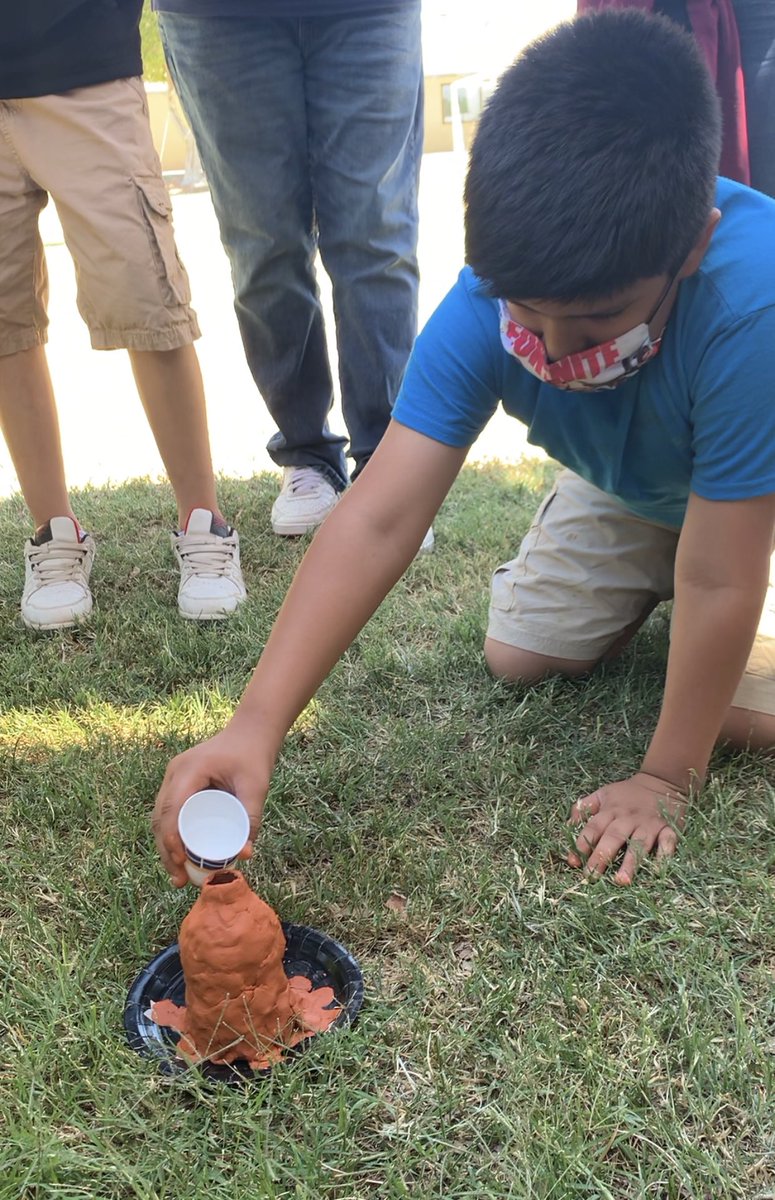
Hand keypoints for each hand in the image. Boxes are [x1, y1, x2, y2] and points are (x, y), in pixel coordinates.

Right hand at [152, 726, 271, 886]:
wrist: (250, 733)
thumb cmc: (253, 757)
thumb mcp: (256, 786)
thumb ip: (251, 817)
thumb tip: (245, 854)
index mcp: (190, 769)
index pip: (172, 806)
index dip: (171, 836)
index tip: (180, 860)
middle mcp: (175, 773)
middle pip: (161, 816)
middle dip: (166, 850)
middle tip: (179, 879)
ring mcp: (174, 778)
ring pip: (160, 817)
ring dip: (165, 847)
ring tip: (179, 876)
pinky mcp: (178, 784)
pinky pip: (168, 813)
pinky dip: (170, 836)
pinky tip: (178, 857)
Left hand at [566, 772, 687, 884]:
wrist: (661, 781)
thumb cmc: (628, 793)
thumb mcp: (603, 794)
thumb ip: (584, 808)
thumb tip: (567, 827)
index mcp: (611, 810)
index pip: (593, 828)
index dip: (582, 844)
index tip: (573, 862)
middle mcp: (629, 818)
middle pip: (613, 837)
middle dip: (602, 857)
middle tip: (592, 877)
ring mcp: (650, 824)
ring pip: (639, 843)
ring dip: (631, 863)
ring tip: (622, 881)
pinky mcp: (669, 828)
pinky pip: (668, 842)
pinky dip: (664, 855)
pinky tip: (657, 871)